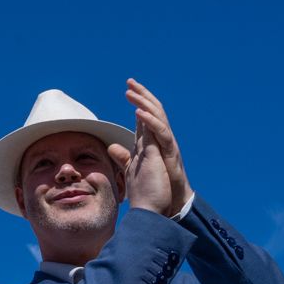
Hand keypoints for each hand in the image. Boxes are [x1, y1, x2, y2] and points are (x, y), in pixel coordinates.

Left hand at [112, 79, 190, 217]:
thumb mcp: (137, 167)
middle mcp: (161, 139)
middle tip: (130, 82)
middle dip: (142, 95)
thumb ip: (125, 156)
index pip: (145, 115)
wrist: (170, 202)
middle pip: (153, 111)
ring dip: (144, 104)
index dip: (138, 101)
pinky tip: (138, 113)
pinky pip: (161, 133)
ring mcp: (167, 145)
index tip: (128, 88)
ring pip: (158, 118)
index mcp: (152, 141)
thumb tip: (113, 147)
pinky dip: (150, 122)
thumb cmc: (157, 185)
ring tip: (132, 93)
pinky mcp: (170, 153)